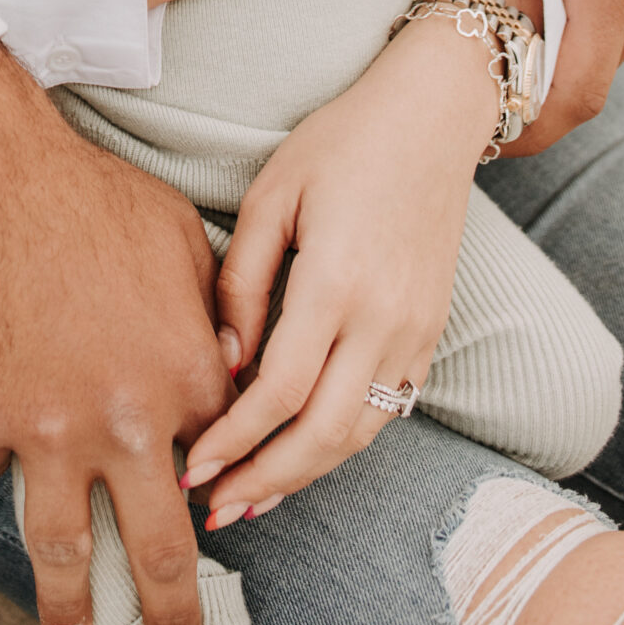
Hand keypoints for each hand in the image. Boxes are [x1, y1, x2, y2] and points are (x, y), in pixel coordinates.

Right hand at [0, 46, 230, 624]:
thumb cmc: (93, 198)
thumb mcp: (184, 246)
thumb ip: (216, 322)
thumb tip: (230, 375)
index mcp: (185, 378)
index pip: (213, 467)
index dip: (209, 494)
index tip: (204, 520)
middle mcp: (122, 421)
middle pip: (155, 551)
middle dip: (169, 612)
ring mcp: (46, 431)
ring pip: (63, 551)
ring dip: (71, 604)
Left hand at [177, 14, 500, 519]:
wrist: (431, 117)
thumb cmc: (341, 143)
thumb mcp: (272, 194)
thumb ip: (243, 280)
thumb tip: (222, 360)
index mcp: (337, 281)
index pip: (279, 392)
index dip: (233, 440)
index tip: (192, 468)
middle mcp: (385, 318)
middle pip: (324, 436)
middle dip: (265, 481)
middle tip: (213, 507)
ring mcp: (416, 331)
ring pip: (361, 435)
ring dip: (304, 475)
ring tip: (250, 496)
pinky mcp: (431, 332)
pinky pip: (387, 410)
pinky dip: (343, 443)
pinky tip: (302, 452)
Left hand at [414, 0, 623, 146]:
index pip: (574, 91)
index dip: (528, 125)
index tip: (483, 139)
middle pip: (590, 78)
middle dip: (533, 99)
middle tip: (473, 105)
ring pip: (605, 46)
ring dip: (555, 60)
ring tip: (491, 57)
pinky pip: (618, 13)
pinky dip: (576, 24)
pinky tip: (531, 8)